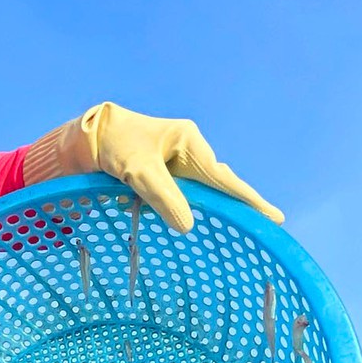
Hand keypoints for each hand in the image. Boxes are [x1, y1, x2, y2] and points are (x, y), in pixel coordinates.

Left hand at [25, 102, 283, 232]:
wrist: (88, 136)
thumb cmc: (114, 147)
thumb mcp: (137, 172)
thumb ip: (162, 197)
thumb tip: (186, 226)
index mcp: (189, 142)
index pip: (222, 178)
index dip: (247, 200)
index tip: (274, 218)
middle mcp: (189, 148)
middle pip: (211, 185)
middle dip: (219, 204)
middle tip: (255, 221)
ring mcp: (177, 159)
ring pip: (189, 192)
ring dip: (177, 204)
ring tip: (165, 201)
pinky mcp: (164, 170)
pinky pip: (172, 192)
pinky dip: (163, 203)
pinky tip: (145, 200)